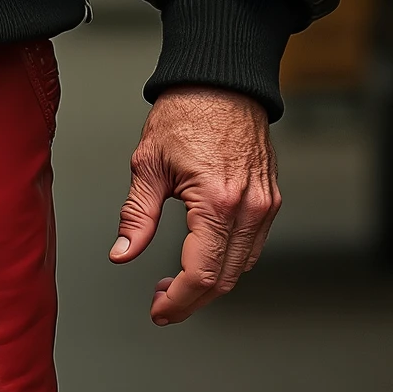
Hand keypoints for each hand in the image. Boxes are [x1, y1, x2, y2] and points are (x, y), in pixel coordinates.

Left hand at [109, 87, 278, 325]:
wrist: (222, 82)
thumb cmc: (187, 113)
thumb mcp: (147, 166)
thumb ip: (135, 216)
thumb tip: (122, 253)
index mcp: (218, 203)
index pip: (201, 273)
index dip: (178, 301)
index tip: (159, 309)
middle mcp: (249, 208)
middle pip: (224, 279)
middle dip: (192, 300)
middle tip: (162, 303)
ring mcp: (264, 205)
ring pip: (241, 267)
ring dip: (210, 284)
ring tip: (176, 283)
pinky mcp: (269, 199)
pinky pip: (252, 246)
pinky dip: (228, 262)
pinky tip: (202, 259)